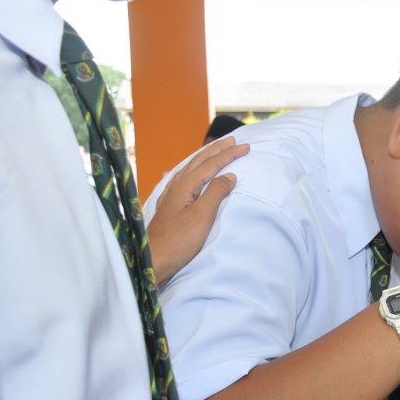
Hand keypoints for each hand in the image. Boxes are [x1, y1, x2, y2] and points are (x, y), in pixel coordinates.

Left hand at [146, 137, 248, 285]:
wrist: (154, 259)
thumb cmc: (180, 240)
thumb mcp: (202, 216)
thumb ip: (216, 192)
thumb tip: (229, 175)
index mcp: (186, 185)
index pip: (211, 164)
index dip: (229, 154)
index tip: (245, 147)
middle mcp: (177, 185)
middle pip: (199, 161)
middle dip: (217, 150)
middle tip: (232, 140)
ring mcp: (171, 195)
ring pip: (190, 167)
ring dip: (205, 157)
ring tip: (215, 150)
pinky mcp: (170, 205)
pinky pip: (185, 177)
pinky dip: (194, 169)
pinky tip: (188, 172)